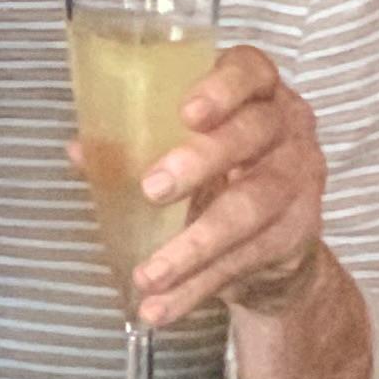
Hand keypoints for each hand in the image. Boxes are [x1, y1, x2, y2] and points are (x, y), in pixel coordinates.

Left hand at [124, 43, 332, 328]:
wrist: (274, 235)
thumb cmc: (216, 168)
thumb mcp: (178, 146)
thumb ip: (132, 143)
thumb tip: (79, 150)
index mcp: (254, 93)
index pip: (251, 72)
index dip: (223, 88)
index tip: (188, 113)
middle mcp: (286, 130)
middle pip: (250, 137)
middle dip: (200, 163)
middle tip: (151, 188)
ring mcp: (299, 181)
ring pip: (251, 208)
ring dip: (193, 246)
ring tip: (149, 275)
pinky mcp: (297, 234)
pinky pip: (244, 261)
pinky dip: (196, 288)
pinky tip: (161, 307)